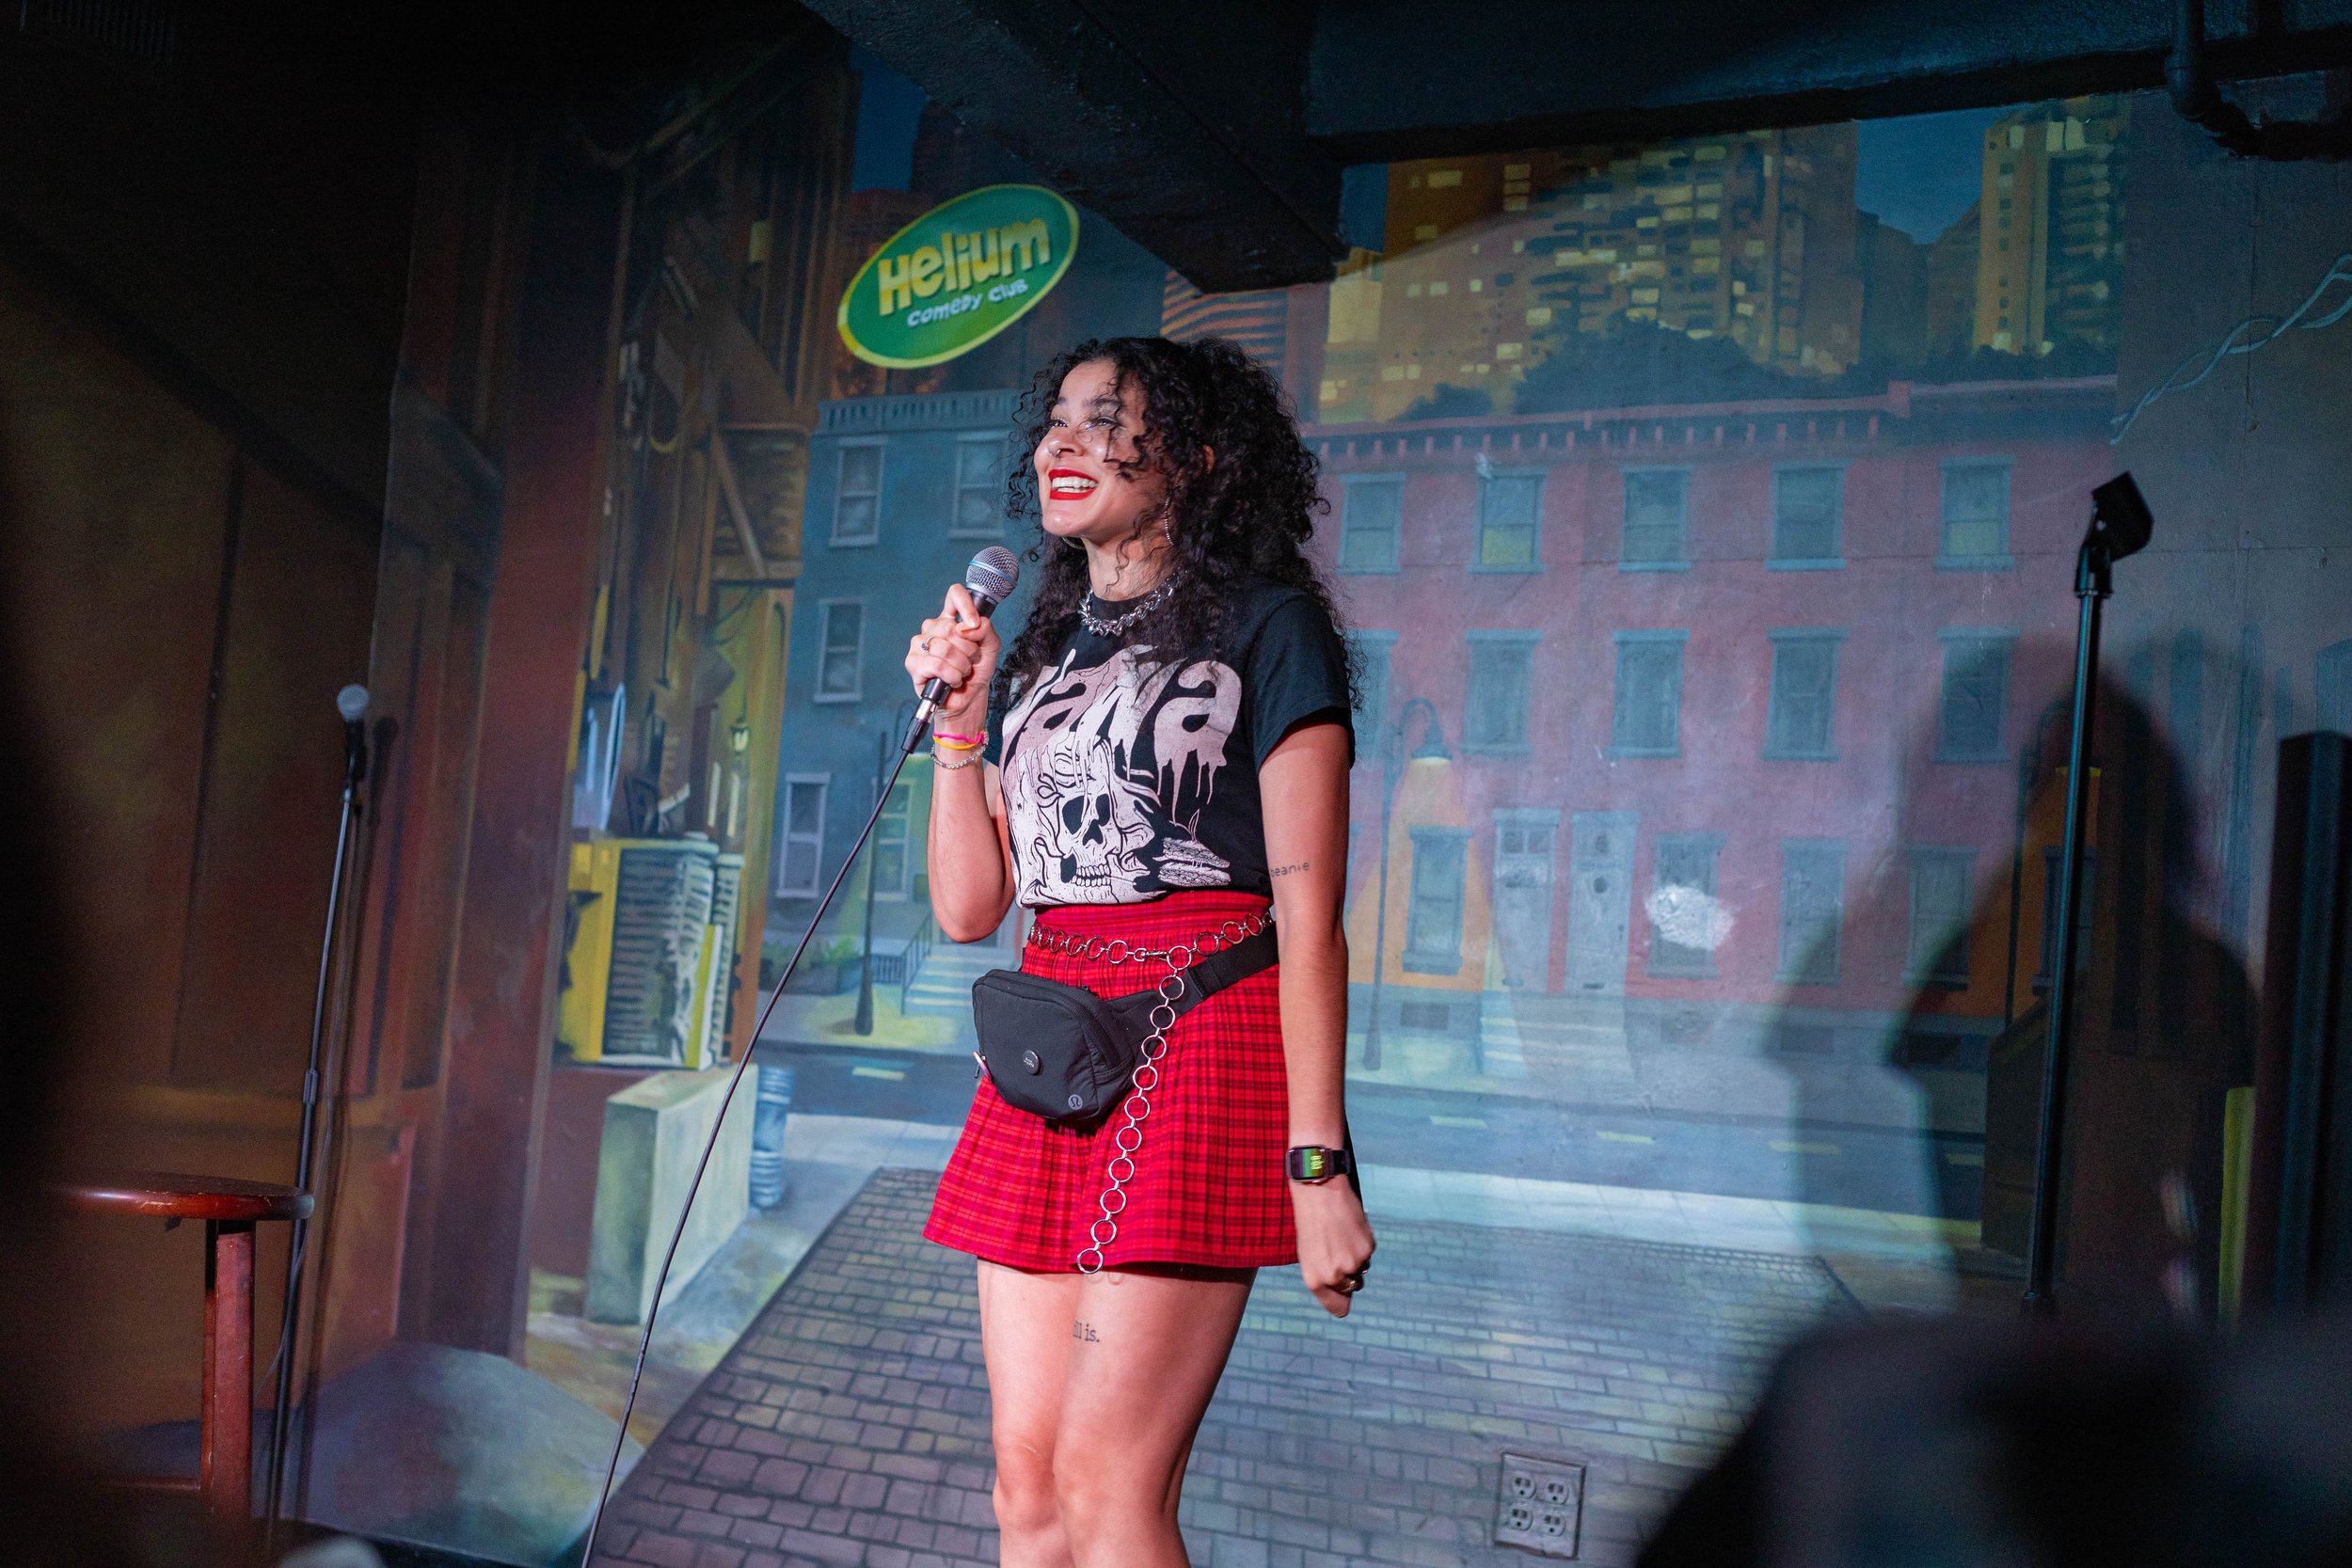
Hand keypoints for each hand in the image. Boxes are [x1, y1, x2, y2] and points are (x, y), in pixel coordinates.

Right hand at [904, 584, 1000, 729]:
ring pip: (944, 648)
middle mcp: (932, 628)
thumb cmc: (976, 672)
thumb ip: (985, 630)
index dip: (965, 606)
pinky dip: (951, 676)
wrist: (968, 699)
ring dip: (961, 665)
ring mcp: (920, 644)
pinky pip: (936, 665)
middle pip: (951, 627)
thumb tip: (968, 626)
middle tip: (970, 662)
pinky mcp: (913, 663)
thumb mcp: (990, 648)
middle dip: (969, 650)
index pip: (954, 595)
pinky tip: (952, 681)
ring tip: (961, 673)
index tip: (974, 623)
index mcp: (950, 619)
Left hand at [1291, 1178, 1375, 1317]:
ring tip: (1341, 1234)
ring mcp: (1353, 1263)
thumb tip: (1347, 1288)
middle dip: (1349, 1274)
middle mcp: (1334, 1276)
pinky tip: (1350, 1227)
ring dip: (1356, 1256)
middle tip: (1338, 1251)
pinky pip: (1368, 1252)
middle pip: (1353, 1288)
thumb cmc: (1309, 1222)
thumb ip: (1324, 1275)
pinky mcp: (1367, 1248)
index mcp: (1315, 1280)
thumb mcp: (1309, 1254)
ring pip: (1362, 1268)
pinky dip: (1362, 1241)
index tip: (1344, 1295)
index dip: (1342, 1301)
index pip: (1338, 1308)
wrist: (1318, 1192)